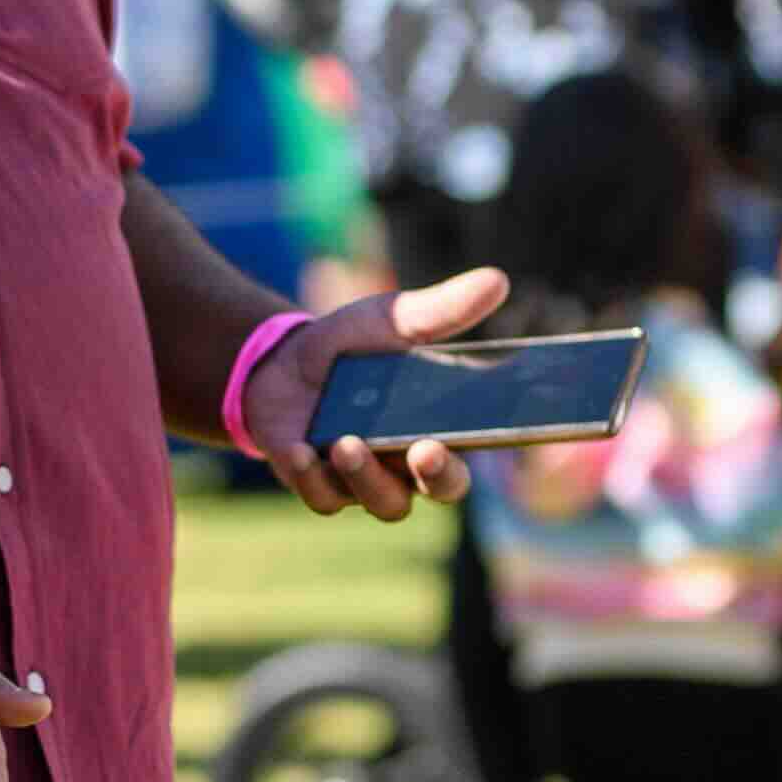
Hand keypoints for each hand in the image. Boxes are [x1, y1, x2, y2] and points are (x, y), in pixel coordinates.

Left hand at [233, 261, 511, 517]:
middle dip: (434, 476)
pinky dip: (310, 477)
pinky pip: (321, 497)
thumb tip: (498, 280)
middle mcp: (405, 468)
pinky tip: (300, 449)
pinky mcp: (316, 483)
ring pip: (381, 502)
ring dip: (365, 477)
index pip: (464, 464)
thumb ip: (443, 311)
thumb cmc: (353, 346)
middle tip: (425, 452)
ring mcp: (361, 481)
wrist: (283, 360)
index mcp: (435, 434)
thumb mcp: (394, 321)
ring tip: (347, 442)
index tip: (466, 439)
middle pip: (436, 491)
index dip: (466, 461)